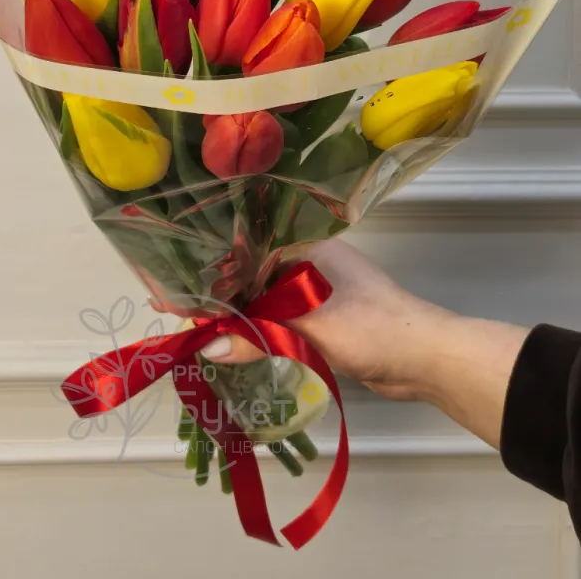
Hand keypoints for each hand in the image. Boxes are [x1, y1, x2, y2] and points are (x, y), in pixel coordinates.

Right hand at [199, 238, 451, 400]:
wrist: (426, 358)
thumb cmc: (371, 327)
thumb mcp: (309, 328)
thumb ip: (258, 334)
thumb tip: (208, 348)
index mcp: (306, 248)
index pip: (247, 252)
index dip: (213, 272)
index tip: (179, 291)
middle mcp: (309, 263)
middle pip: (254, 277)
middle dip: (222, 296)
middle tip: (180, 315)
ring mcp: (317, 292)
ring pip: (267, 301)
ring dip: (240, 316)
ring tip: (198, 330)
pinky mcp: (323, 320)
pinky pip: (281, 321)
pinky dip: (260, 331)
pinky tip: (234, 342)